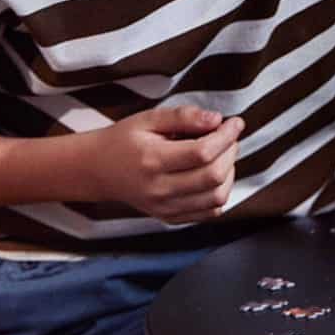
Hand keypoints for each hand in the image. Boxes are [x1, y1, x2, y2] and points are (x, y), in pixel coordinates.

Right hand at [87, 105, 242, 222]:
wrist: (100, 170)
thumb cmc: (124, 140)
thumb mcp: (149, 118)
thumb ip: (183, 116)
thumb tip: (216, 119)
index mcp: (153, 160)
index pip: (202, 153)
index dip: (226, 136)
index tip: (235, 122)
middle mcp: (160, 190)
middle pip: (213, 176)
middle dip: (230, 152)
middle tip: (228, 135)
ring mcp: (165, 208)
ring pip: (216, 198)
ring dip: (229, 173)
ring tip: (223, 153)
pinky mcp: (170, 218)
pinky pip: (208, 213)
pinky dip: (220, 193)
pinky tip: (215, 174)